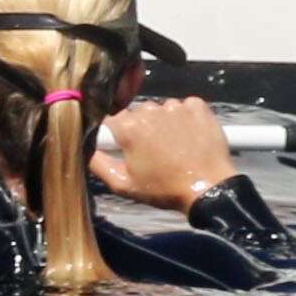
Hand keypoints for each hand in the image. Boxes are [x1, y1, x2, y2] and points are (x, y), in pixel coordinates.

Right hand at [93, 96, 238, 210]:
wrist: (209, 189)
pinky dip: (186, 119)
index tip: (129, 150)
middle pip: (138, 114)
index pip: (113, 121)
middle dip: (142, 130)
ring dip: (165, 124)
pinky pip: (185, 107)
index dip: (119, 136)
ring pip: (162, 110)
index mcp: (129, 127)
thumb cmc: (165, 189)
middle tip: (154, 154)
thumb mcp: (124, 185)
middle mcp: (150, 110)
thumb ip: (99, 164)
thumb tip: (86, 148)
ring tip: (175, 148)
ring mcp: (176, 106)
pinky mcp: (197, 106)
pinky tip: (189, 138)